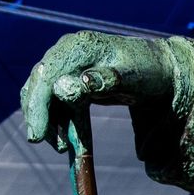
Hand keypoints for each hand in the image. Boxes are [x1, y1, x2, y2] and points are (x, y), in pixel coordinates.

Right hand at [20, 31, 176, 150]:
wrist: (156, 68)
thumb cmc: (147, 71)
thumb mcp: (134, 77)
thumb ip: (107, 79)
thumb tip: (75, 85)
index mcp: (80, 46)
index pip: (47, 75)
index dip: (38, 106)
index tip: (37, 137)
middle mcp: (67, 51)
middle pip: (39, 85)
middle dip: (40, 118)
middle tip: (57, 148)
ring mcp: (66, 64)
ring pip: (44, 96)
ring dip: (50, 124)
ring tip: (66, 148)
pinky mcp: (69, 79)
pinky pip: (55, 103)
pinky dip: (59, 123)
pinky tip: (71, 142)